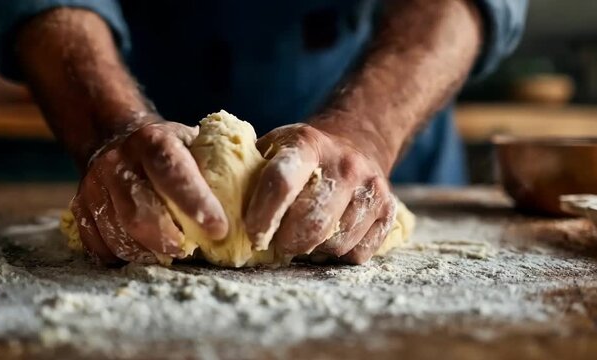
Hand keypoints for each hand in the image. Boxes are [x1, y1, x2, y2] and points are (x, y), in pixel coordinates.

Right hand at [70, 121, 227, 264]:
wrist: (118, 140)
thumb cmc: (173, 151)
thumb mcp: (196, 142)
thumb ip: (219, 164)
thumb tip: (261, 194)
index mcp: (152, 141)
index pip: (172, 170)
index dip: (195, 201)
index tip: (219, 228)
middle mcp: (118, 162)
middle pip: (139, 211)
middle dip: (168, 238)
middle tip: (191, 251)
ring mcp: (94, 186)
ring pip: (118, 232)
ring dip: (149, 252)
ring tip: (172, 253)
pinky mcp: (81, 208)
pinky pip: (100, 244)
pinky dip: (125, 255)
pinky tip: (145, 252)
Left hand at [244, 124, 396, 263]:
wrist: (356, 141)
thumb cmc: (302, 155)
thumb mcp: (274, 147)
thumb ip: (248, 172)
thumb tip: (215, 206)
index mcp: (308, 144)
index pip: (281, 182)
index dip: (263, 215)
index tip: (254, 235)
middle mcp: (345, 164)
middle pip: (312, 223)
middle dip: (287, 242)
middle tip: (278, 241)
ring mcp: (371, 187)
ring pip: (336, 243)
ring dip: (314, 250)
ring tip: (305, 235)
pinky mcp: (389, 210)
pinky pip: (358, 253)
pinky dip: (338, 255)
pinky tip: (330, 237)